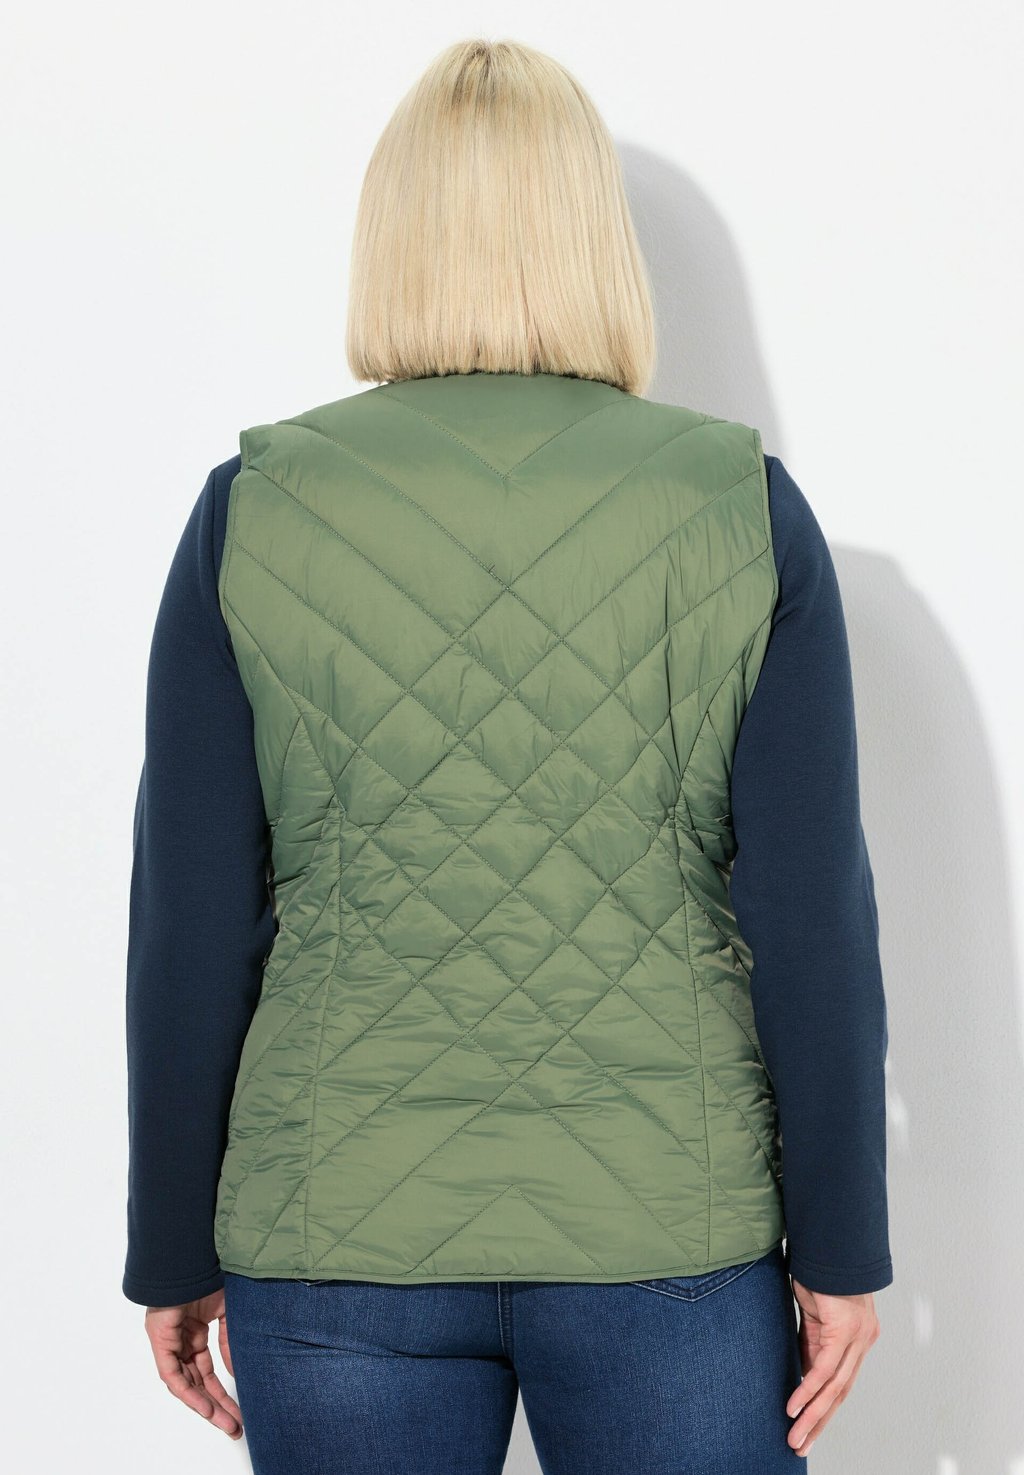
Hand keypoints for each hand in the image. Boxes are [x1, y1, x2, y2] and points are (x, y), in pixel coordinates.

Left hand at [144, 1289, 243, 1440]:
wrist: (193, 1255)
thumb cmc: (211, 1274)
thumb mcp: (227, 1313)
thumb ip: (230, 1342)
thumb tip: (236, 1373)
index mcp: (194, 1332)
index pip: (206, 1371)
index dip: (222, 1391)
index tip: (238, 1410)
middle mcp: (180, 1340)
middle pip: (197, 1382)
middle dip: (216, 1405)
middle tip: (234, 1426)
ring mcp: (169, 1341)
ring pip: (186, 1383)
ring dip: (205, 1405)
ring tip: (224, 1423)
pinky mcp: (160, 1340)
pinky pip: (172, 1374)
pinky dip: (188, 1391)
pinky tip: (204, 1406)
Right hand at [785, 1278, 879, 1457]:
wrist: (830, 1242)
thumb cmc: (819, 1272)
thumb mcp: (813, 1314)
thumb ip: (811, 1342)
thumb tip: (802, 1372)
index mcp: (857, 1339)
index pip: (840, 1383)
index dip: (823, 1409)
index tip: (806, 1429)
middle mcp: (862, 1341)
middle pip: (840, 1393)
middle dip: (818, 1423)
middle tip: (799, 1446)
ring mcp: (857, 1337)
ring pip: (834, 1387)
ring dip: (812, 1416)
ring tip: (794, 1437)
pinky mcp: (844, 1329)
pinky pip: (825, 1368)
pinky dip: (808, 1390)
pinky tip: (794, 1407)